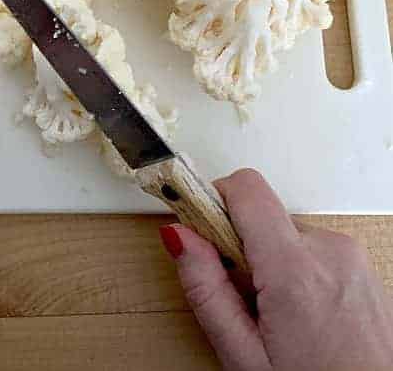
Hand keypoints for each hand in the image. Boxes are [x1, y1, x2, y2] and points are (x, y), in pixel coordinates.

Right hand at [160, 169, 392, 370]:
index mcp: (295, 271)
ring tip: (277, 315)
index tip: (197, 224)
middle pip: (263, 215)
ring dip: (272, 262)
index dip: (213, 199)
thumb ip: (206, 289)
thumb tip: (179, 236)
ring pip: (286, 234)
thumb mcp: (245, 357)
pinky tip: (302, 315)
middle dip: (241, 246)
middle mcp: (329, 251)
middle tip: (240, 296)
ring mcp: (351, 257)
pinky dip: (299, 271)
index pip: (246, 188)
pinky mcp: (362, 266)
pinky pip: (313, 249)